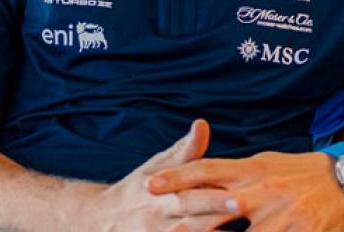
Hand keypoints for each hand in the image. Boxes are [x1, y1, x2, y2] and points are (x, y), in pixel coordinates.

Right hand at [82, 119, 241, 231]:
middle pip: (191, 217)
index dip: (215, 197)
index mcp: (162, 193)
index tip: (240, 196)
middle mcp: (160, 217)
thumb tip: (202, 124)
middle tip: (241, 207)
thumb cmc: (138, 188)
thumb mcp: (157, 166)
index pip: (190, 195)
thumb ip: (185, 151)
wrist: (102, 219)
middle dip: (215, 213)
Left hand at [148, 150, 343, 231]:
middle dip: (187, 221)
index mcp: (251, 170)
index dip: (177, 177)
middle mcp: (261, 191)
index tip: (150, 184)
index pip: (207, 169)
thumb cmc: (302, 172)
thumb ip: (237, 171)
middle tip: (164, 228)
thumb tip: (208, 173)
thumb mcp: (267, 164)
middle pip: (215, 205)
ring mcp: (281, 216)